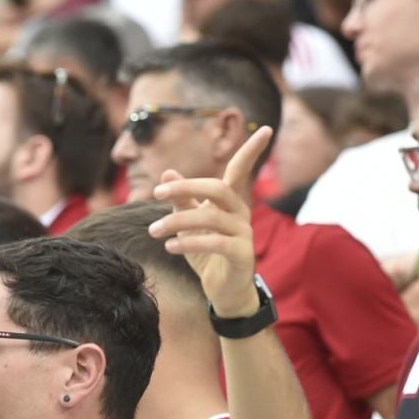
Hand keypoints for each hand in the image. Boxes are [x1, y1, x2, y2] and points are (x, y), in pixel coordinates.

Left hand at [148, 125, 272, 318]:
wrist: (223, 290)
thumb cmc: (208, 253)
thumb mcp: (191, 224)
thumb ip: (182, 200)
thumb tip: (168, 172)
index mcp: (230, 201)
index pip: (241, 170)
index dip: (252, 150)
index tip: (265, 127)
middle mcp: (241, 213)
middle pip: (218, 188)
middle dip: (186, 186)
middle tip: (157, 192)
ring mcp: (244, 234)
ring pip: (211, 217)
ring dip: (177, 221)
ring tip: (153, 230)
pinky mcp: (241, 255)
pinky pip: (215, 243)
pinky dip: (188, 242)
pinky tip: (169, 246)